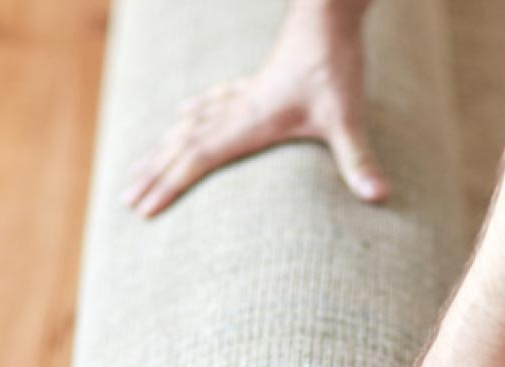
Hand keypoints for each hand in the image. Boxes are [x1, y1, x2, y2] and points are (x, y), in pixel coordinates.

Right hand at [121, 0, 387, 216]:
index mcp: (249, 123)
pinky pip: (213, 103)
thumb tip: (378, 196)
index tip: (142, 209)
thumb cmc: (335, 65)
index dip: (169, 185)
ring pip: (191, 124)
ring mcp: (244, 95)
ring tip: (139, 165)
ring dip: (164, 146)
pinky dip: (195, 113)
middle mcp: (238, 110)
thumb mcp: (349, 117)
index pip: (198, 159)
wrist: (327, 16)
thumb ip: (358, 158)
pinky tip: (185, 112)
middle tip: (125, 198)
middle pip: (183, 145)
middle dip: (154, 173)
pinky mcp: (257, 83)